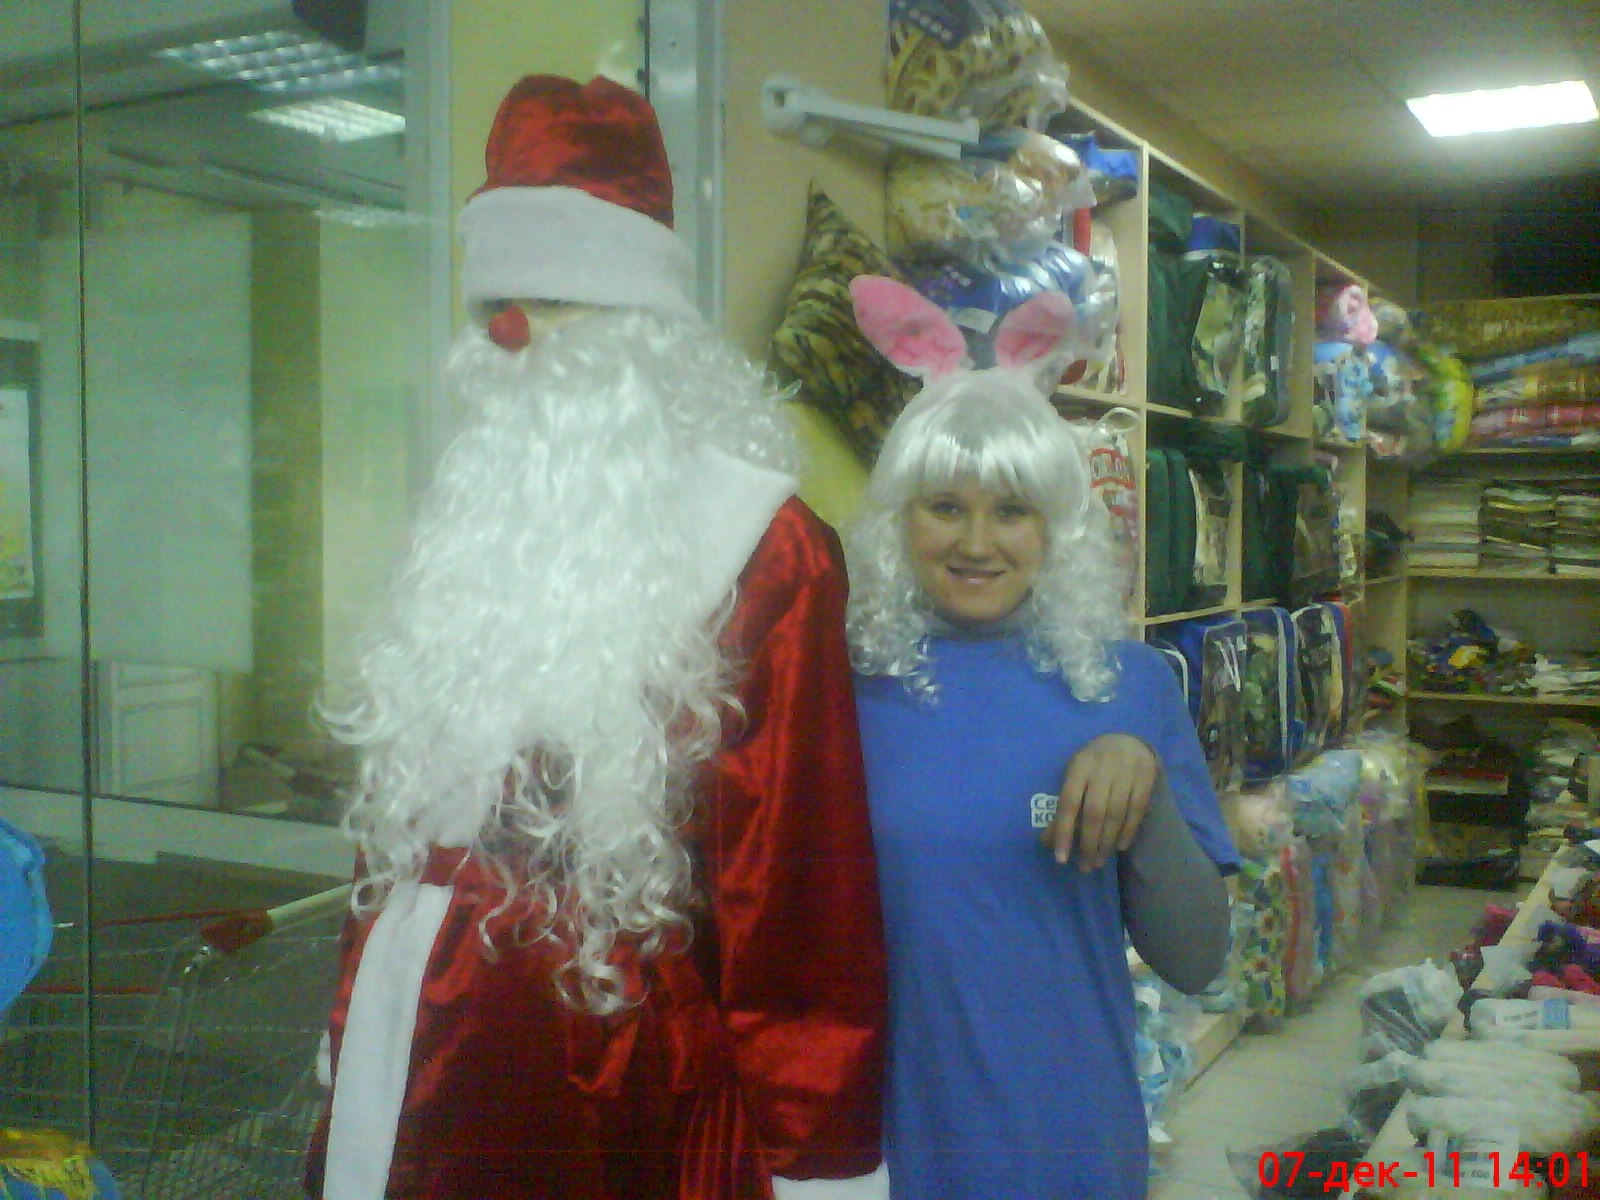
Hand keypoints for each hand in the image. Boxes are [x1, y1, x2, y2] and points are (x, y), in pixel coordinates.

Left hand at [1041, 734, 1158, 870]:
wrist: (1128, 741)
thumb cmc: (1094, 764)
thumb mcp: (1075, 778)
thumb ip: (1063, 808)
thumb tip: (1047, 841)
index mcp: (1079, 767)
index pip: (1068, 803)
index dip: (1063, 832)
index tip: (1061, 859)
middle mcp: (1102, 768)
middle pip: (1094, 813)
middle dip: (1088, 844)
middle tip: (1085, 867)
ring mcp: (1126, 772)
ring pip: (1116, 814)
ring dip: (1107, 843)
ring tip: (1098, 862)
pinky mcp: (1146, 777)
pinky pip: (1137, 810)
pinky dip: (1128, 831)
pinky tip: (1120, 847)